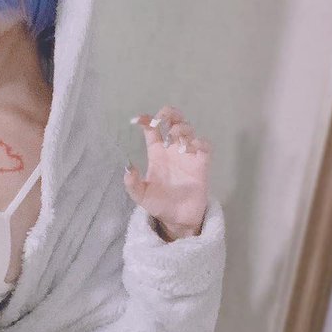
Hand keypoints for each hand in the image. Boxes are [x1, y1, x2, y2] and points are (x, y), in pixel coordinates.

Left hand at [125, 104, 211, 237]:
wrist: (177, 219)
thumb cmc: (159, 204)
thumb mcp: (140, 196)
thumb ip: (132, 183)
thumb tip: (128, 166)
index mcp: (156, 153)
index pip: (152, 130)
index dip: (146, 120)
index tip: (137, 119)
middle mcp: (172, 150)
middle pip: (173, 121)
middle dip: (169, 113)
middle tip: (162, 118)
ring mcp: (187, 155)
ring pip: (188, 129)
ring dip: (181, 128)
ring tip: (174, 139)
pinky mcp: (201, 163)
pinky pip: (204, 146)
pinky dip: (198, 142)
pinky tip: (190, 148)